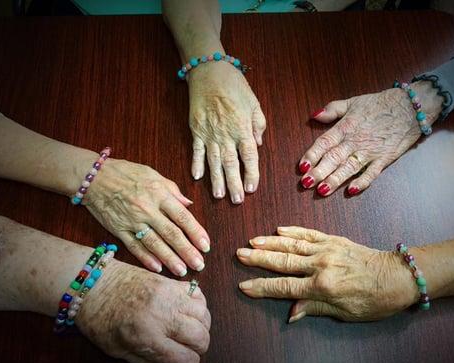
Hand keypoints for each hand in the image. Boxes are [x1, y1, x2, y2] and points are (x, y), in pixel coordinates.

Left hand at [76, 260, 210, 362]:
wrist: (92, 283)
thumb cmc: (98, 318)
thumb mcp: (117, 350)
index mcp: (147, 337)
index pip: (185, 358)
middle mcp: (163, 315)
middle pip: (200, 337)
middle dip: (199, 349)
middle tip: (188, 349)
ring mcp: (169, 295)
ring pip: (204, 314)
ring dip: (202, 326)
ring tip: (190, 331)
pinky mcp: (170, 281)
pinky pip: (198, 294)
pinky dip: (199, 305)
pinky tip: (187, 312)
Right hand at [85, 158, 209, 275]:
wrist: (94, 177)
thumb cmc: (126, 173)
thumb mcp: (153, 174)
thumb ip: (173, 190)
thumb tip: (188, 205)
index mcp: (159, 194)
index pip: (182, 217)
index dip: (196, 232)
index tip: (206, 245)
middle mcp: (147, 209)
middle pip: (171, 233)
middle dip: (187, 251)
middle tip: (199, 264)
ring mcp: (132, 221)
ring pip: (154, 243)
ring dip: (169, 259)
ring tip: (182, 271)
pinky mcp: (118, 230)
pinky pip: (134, 246)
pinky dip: (146, 258)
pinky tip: (157, 268)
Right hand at [187, 61, 265, 203]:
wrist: (209, 71)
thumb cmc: (234, 86)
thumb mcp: (254, 103)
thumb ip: (258, 125)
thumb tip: (257, 145)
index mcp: (242, 127)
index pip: (249, 156)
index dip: (251, 174)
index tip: (251, 189)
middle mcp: (226, 133)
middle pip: (231, 164)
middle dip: (234, 183)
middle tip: (236, 201)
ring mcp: (209, 133)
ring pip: (214, 161)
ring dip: (216, 180)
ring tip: (219, 196)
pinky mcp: (196, 129)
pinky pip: (196, 150)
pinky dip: (196, 164)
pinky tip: (196, 177)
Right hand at [236, 226, 417, 321]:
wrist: (398, 276)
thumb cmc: (374, 300)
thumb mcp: (344, 313)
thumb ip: (315, 308)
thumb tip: (291, 313)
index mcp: (322, 287)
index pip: (284, 287)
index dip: (262, 287)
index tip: (244, 285)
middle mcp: (320, 265)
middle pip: (282, 261)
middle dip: (258, 259)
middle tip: (239, 254)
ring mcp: (327, 249)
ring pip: (292, 245)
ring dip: (270, 243)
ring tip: (251, 241)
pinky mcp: (334, 240)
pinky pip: (309, 234)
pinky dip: (293, 231)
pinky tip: (279, 230)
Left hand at [299, 81, 442, 195]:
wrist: (411, 106)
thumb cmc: (380, 104)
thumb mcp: (353, 102)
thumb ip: (332, 109)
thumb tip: (314, 115)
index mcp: (346, 127)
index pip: (324, 143)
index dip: (312, 155)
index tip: (301, 166)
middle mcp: (355, 141)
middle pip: (334, 158)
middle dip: (318, 171)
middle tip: (306, 183)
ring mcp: (370, 151)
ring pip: (349, 168)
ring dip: (335, 180)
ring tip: (322, 190)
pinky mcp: (384, 159)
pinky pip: (371, 173)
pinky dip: (362, 182)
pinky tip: (351, 191)